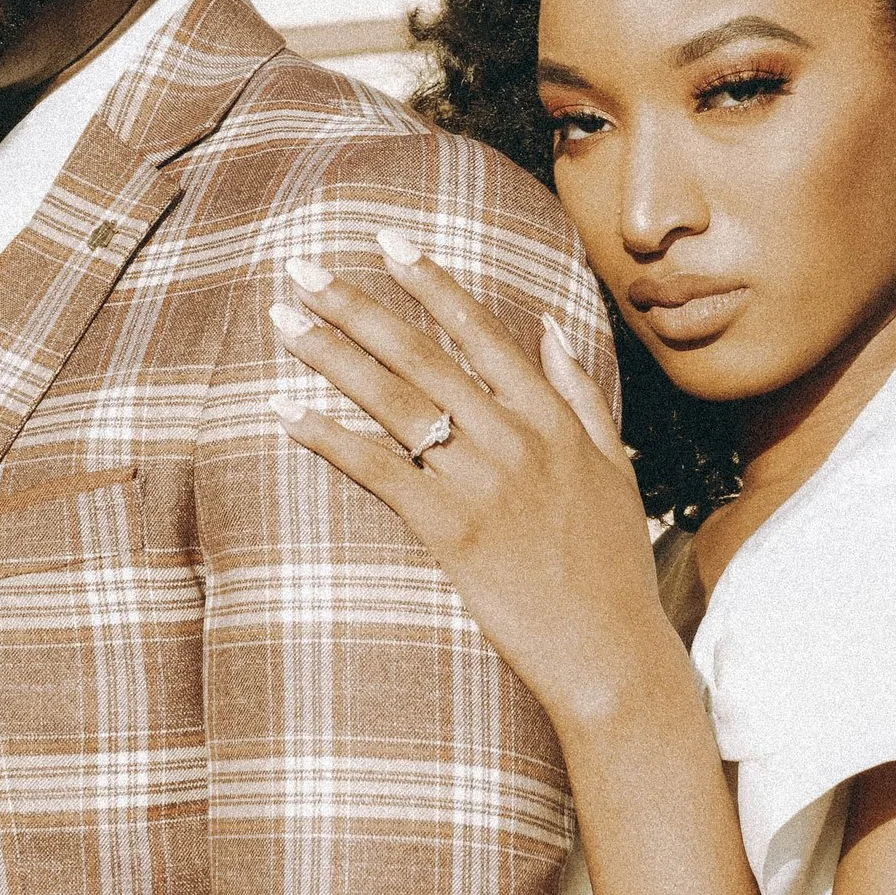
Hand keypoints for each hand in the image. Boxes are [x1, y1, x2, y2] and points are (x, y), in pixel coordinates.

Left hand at [271, 241, 683, 736]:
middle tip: (302, 268)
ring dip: (331, 355)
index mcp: (552, 418)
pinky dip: (329, 437)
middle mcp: (515, 438)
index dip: (430, 281)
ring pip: (394, 401)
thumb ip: (579, 393)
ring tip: (282, 322)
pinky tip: (285, 412)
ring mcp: (483, 483)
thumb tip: (548, 326)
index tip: (387, 240)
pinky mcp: (452, 532)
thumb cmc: (612, 568)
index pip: (480, 330)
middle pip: (422, 353)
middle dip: (356, 304)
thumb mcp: (612, 468)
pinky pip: (378, 470)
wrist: (613, 654)